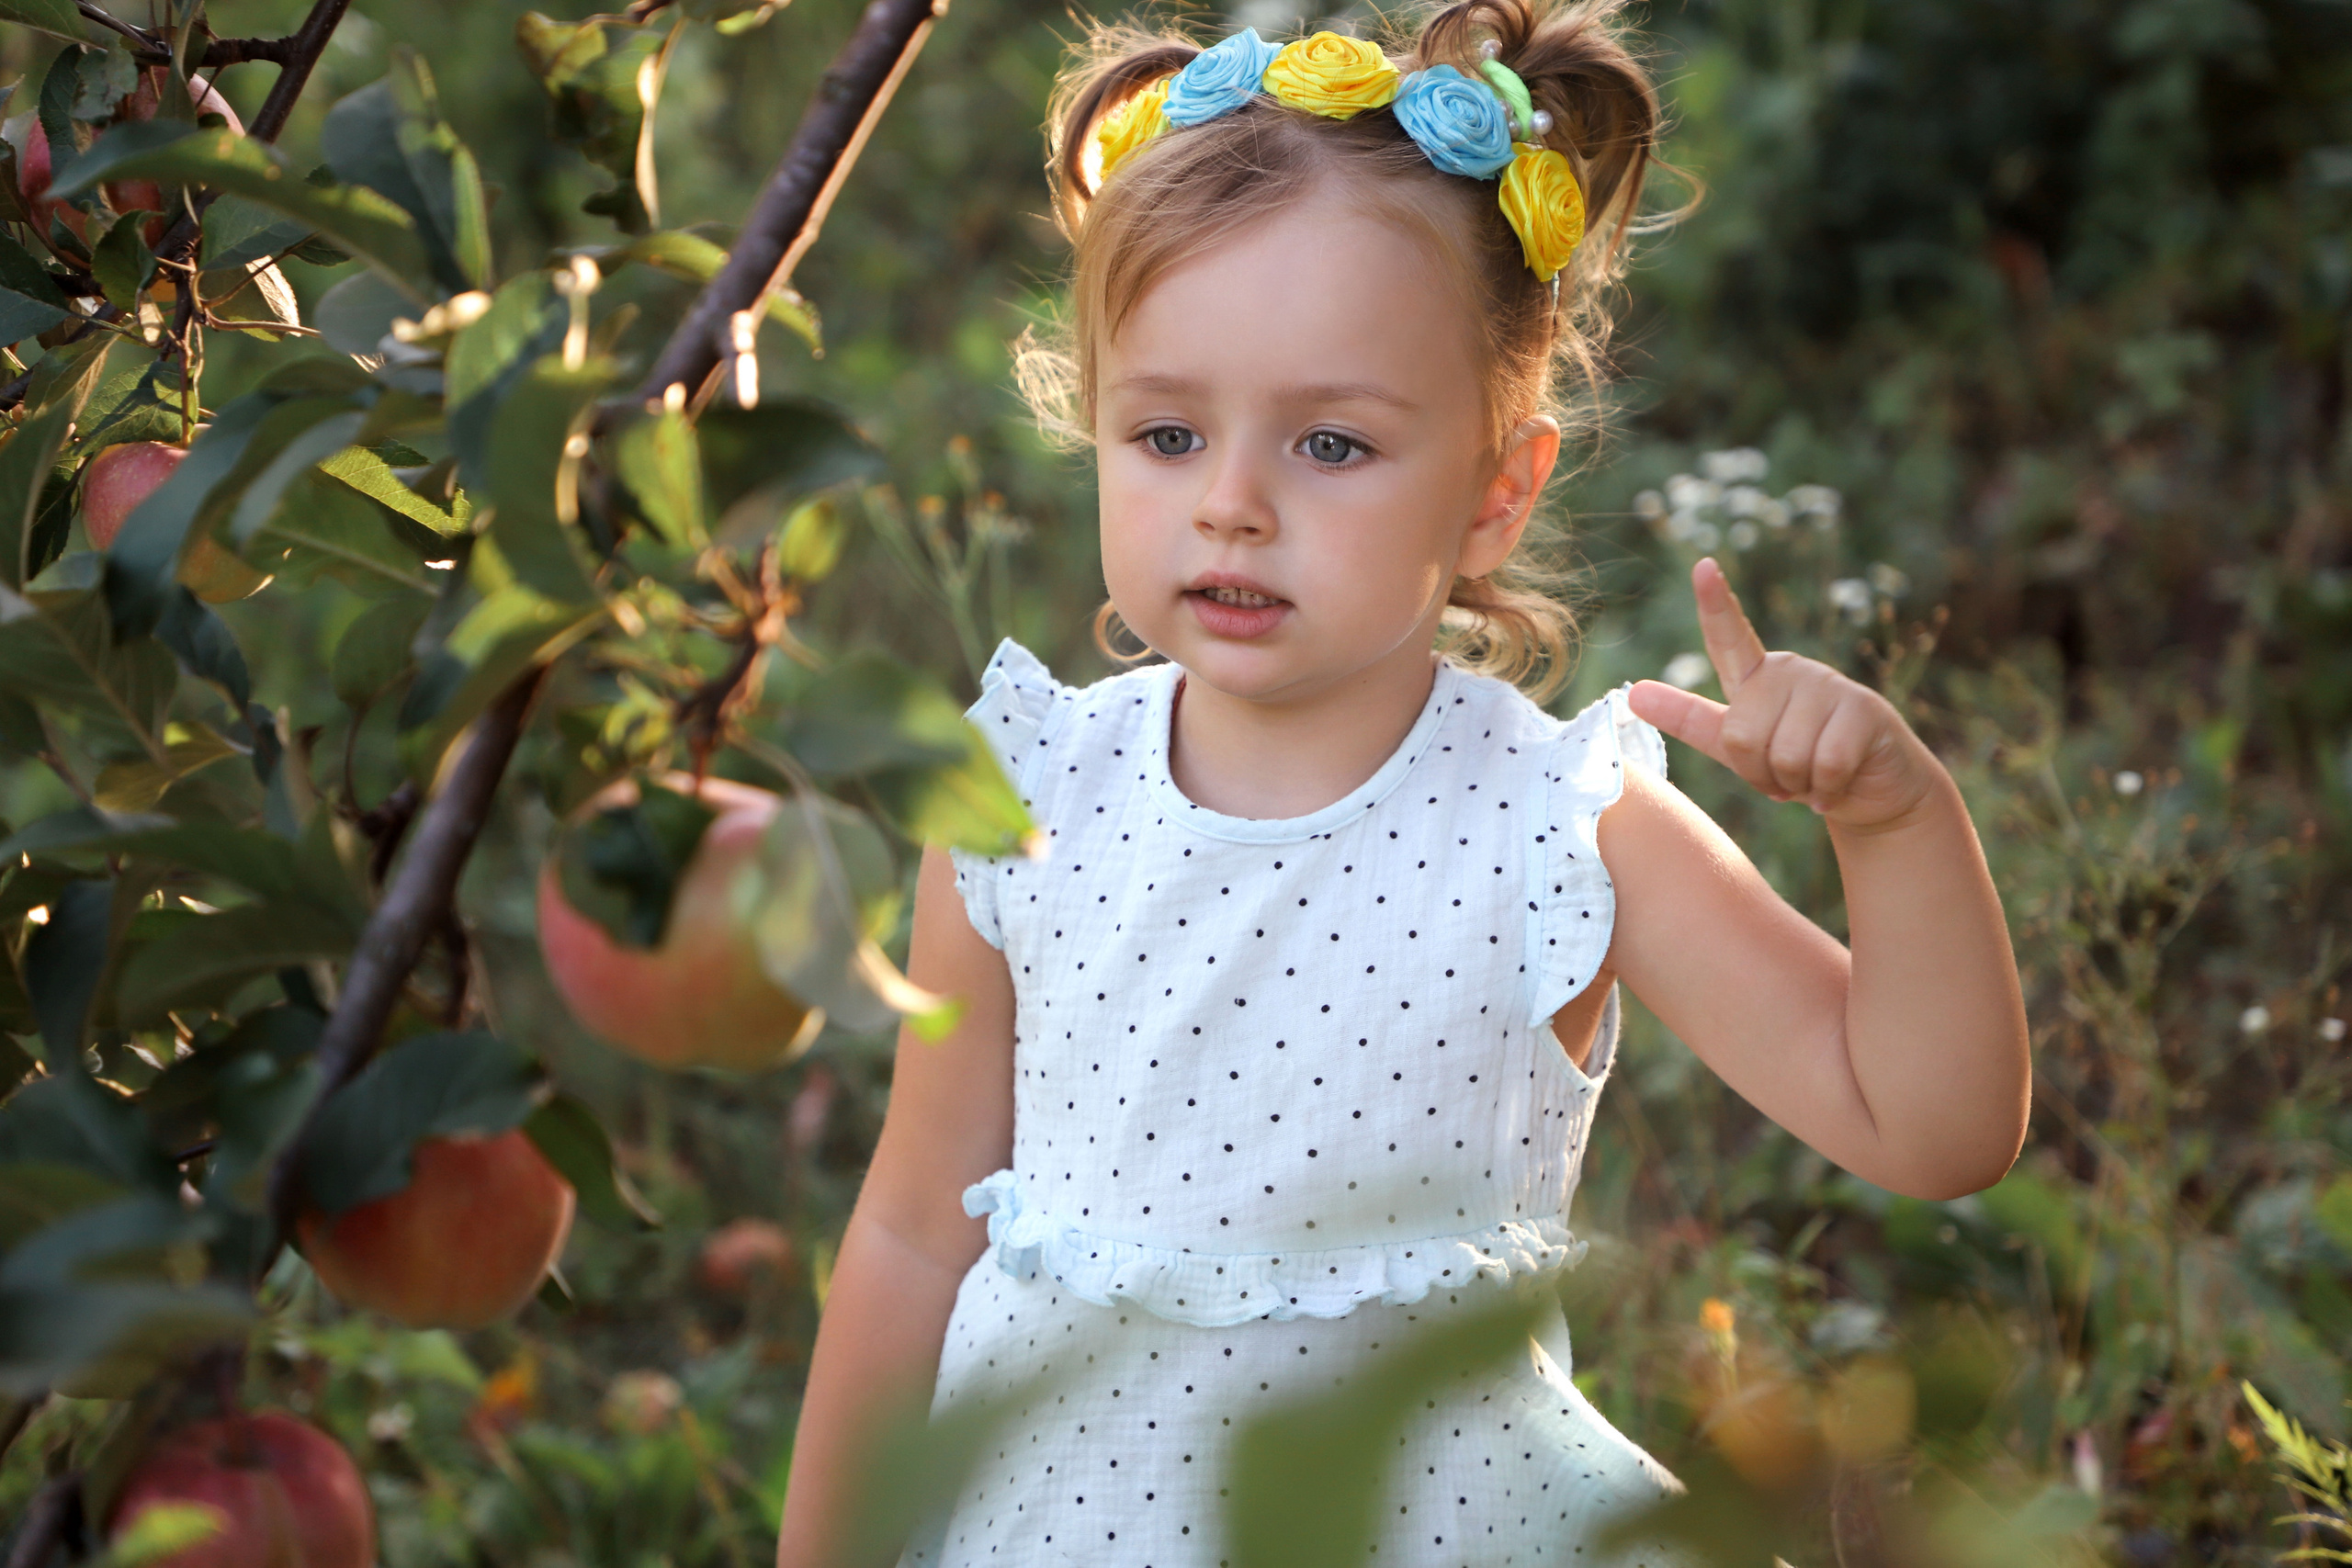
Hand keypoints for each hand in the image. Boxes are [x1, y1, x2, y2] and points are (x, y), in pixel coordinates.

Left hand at [1625, 557, 1943, 832]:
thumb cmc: (1799, 767)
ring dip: (1797, 785)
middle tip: (1786, 778)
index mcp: (1755, 678)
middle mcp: (1790, 671)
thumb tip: (1634, 695)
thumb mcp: (1737, 748)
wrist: (1870, 791)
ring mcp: (1828, 685)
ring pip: (1786, 756)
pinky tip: (1837, 785)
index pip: (1728, 637)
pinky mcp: (1863, 709)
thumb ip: (1690, 720)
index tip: (1703, 566)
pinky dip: (1827, 789)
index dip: (1715, 603)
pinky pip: (1826, 764)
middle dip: (1762, 776)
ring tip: (1813, 777)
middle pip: (1743, 737)